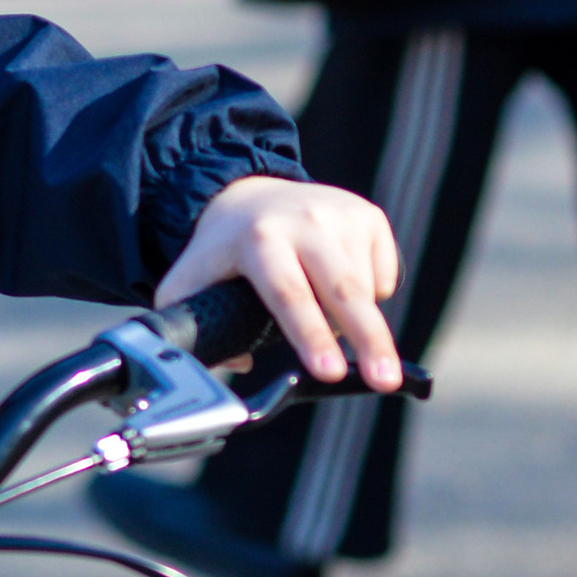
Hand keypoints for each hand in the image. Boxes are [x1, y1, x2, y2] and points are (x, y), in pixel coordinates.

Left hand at [156, 173, 402, 389]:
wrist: (249, 194)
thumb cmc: (223, 250)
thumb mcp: (191, 280)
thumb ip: (192, 325)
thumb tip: (238, 363)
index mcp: (258, 239)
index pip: (289, 294)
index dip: (309, 336)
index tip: (329, 373)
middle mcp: (305, 221)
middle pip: (343, 291)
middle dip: (370, 341)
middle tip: (385, 382)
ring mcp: (342, 215)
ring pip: (365, 293)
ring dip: (354, 323)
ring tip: (322, 317)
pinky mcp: (369, 216)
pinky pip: (384, 278)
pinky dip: (370, 298)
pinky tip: (337, 284)